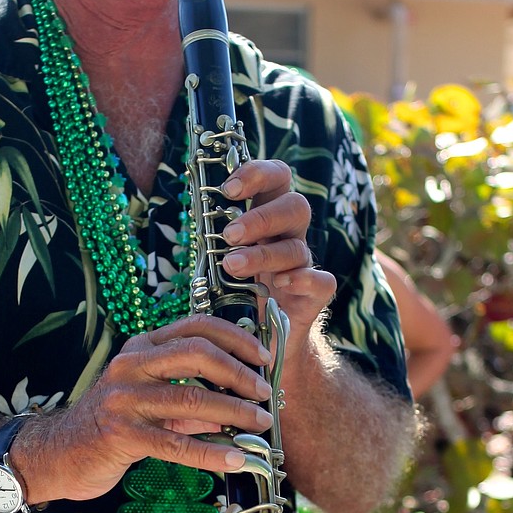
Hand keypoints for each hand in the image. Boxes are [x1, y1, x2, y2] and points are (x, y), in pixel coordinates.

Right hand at [11, 314, 272, 504]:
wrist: (58, 453)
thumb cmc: (110, 425)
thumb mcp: (150, 403)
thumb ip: (190, 402)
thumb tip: (237, 408)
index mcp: (141, 348)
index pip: (195, 326)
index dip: (236, 338)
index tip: (264, 357)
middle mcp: (131, 364)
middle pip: (197, 354)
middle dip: (239, 373)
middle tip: (265, 394)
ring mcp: (123, 398)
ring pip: (191, 399)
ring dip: (234, 413)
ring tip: (260, 426)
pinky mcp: (121, 434)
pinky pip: (176, 444)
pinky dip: (211, 452)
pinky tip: (235, 459)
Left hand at [218, 159, 335, 338]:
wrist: (259, 338)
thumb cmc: (235, 291)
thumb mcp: (218, 258)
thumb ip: (211, 235)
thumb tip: (191, 210)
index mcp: (267, 216)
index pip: (276, 178)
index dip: (258, 174)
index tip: (228, 189)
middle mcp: (289, 235)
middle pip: (295, 206)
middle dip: (261, 217)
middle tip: (229, 235)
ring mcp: (304, 265)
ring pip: (297, 247)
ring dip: (264, 254)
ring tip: (232, 266)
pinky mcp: (315, 294)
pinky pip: (321, 280)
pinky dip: (302, 279)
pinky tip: (280, 284)